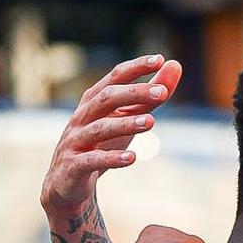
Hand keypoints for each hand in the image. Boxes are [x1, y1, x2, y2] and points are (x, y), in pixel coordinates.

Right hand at [40, 55, 181, 214]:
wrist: (67, 183)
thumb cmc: (102, 143)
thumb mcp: (127, 117)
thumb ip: (150, 95)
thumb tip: (176, 65)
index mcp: (94, 101)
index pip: (114, 77)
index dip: (135, 67)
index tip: (160, 59)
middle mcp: (82, 116)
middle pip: (107, 99)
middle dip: (134, 93)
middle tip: (162, 92)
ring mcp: (75, 141)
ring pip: (99, 128)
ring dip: (125, 124)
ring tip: (151, 122)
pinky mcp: (73, 165)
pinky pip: (92, 160)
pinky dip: (111, 159)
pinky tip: (132, 158)